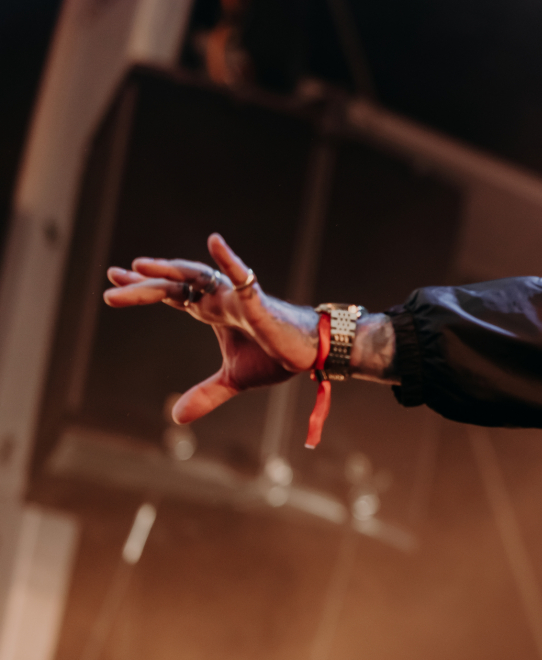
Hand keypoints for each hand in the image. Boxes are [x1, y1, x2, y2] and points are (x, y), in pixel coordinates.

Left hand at [103, 233, 318, 423]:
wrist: (311, 353)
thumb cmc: (277, 356)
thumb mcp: (233, 380)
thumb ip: (205, 394)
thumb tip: (175, 417)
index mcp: (213, 311)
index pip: (172, 294)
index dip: (143, 290)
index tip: (113, 285)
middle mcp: (220, 299)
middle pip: (175, 285)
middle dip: (143, 284)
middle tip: (111, 279)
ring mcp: (237, 297)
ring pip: (197, 278)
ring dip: (169, 271)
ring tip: (141, 265)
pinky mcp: (258, 302)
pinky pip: (242, 278)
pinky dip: (228, 261)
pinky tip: (215, 242)